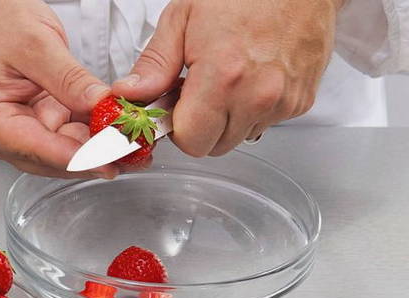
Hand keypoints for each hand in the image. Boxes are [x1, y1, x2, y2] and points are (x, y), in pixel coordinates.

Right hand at [0, 0, 116, 178]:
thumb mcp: (36, 44)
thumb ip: (70, 80)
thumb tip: (100, 106)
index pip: (36, 149)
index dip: (76, 159)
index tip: (109, 162)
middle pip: (50, 158)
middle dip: (91, 157)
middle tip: (129, 154)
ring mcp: (17, 129)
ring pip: (63, 150)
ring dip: (96, 147)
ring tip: (129, 143)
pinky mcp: (35, 120)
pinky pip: (66, 133)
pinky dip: (91, 133)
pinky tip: (115, 130)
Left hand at [113, 0, 343, 156]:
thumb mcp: (183, 18)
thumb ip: (155, 64)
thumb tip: (130, 94)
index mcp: (223, 76)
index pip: (190, 142)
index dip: (177, 127)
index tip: (175, 106)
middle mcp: (257, 95)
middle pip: (213, 147)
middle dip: (200, 127)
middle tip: (199, 91)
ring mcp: (282, 102)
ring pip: (239, 138)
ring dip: (227, 120)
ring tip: (227, 81)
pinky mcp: (300, 103)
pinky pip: (264, 124)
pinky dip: (252, 110)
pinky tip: (251, 79)